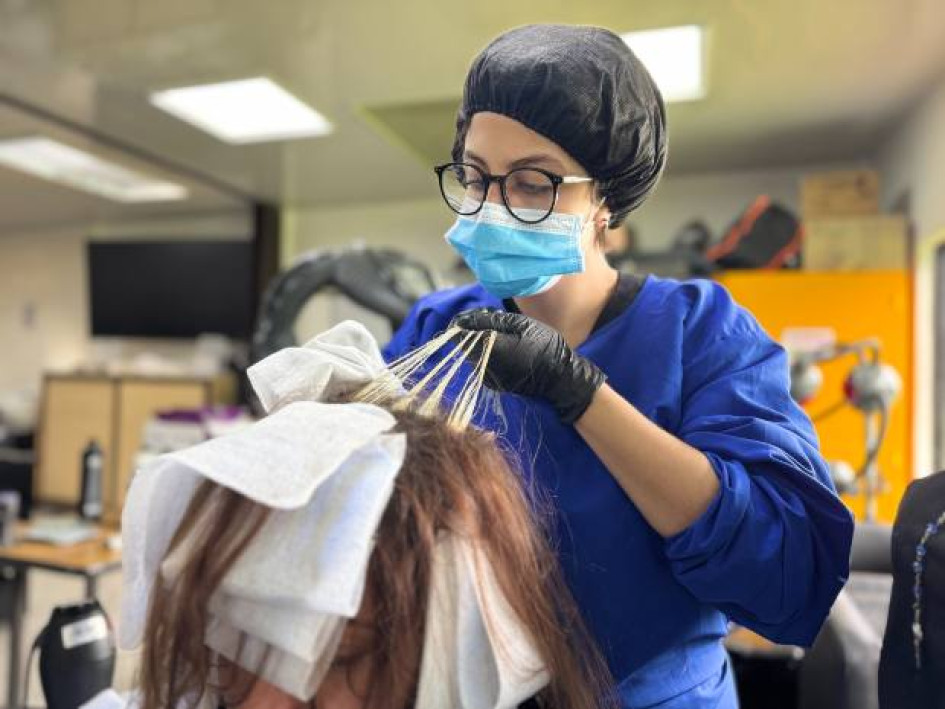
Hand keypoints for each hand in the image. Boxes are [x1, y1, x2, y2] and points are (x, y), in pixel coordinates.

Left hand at [451, 309, 604, 422]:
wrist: (561, 379)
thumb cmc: (546, 347)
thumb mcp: (522, 325)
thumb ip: (491, 321)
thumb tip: (467, 318)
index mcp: (490, 350)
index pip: (460, 335)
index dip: (461, 322)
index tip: (470, 314)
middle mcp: (484, 367)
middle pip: (464, 345)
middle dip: (472, 329)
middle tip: (489, 317)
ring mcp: (487, 378)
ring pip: (472, 354)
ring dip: (479, 340)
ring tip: (500, 329)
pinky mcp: (493, 383)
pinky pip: (481, 363)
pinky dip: (486, 351)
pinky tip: (503, 344)